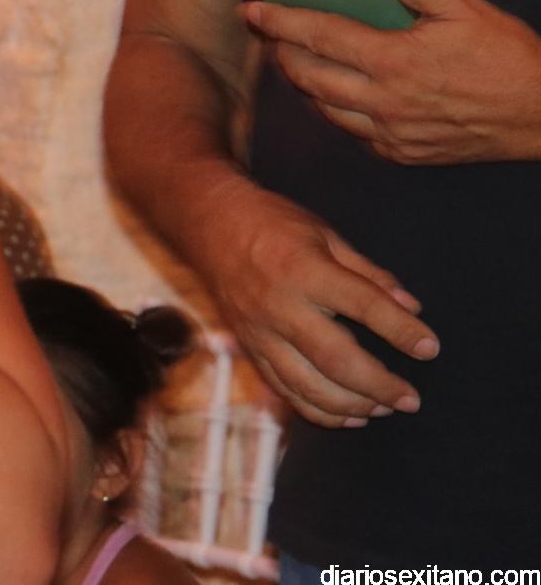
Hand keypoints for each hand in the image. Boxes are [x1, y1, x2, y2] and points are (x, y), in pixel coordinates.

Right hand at [192, 181, 437, 428]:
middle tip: (411, 400)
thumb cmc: (274, 223)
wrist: (210, 225)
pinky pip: (284, 389)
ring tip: (383, 408)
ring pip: (308, 385)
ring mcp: (260, 331)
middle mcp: (280, 306)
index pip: (363, 305)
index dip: (401, 330)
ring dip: (351, 405)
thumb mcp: (326, 235)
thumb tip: (412, 308)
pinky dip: (318, 410)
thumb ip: (369, 274)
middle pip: (335, 358)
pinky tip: (348, 416)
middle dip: (379, 385)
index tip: (429, 348)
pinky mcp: (249, 347)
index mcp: (304, 270)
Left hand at [245, 0, 540, 164]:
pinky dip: (333, 109)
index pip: (318, 35)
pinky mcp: (400, 153)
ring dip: (303, 82)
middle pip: (308, 76)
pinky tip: (337, 90)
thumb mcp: (465, 7)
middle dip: (281, 52)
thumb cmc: (509, 59)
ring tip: (297, 58)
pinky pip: (350, 131)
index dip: (279, 21)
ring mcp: (391, 133)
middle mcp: (385, 101)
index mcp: (395, 60)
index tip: (252, 10)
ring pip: (322, 108)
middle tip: (271, 33)